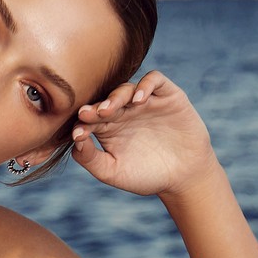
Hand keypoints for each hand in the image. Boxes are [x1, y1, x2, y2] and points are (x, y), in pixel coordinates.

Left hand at [68, 70, 220, 198]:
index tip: (77, 134)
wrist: (183, 177)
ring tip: (109, 110)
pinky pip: (154, 80)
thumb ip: (91, 159)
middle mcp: (123, 112)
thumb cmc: (145, 176)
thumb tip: (74, 141)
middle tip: (88, 115)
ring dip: (115, 97)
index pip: (89, 119)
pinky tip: (138, 100)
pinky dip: (145, 85)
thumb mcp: (113, 172)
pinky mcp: (167, 96)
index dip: (81, 123)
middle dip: (95, 107)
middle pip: (105, 101)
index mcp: (106, 128)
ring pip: (125, 88)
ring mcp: (145, 102)